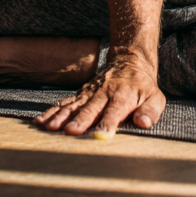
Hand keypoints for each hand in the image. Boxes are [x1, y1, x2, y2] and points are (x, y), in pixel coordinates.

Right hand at [33, 52, 164, 137]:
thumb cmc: (143, 87)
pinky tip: (40, 120)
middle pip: (90, 108)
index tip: (101, 135)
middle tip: (69, 131)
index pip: (114, 112)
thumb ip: (150, 112)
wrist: (130, 61)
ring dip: (60, 116)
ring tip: (48, 127)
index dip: (107, 123)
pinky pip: (65, 102)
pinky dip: (52, 110)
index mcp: (122, 97)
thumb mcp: (155, 98)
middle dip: (80, 120)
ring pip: (73, 105)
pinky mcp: (81, 93)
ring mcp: (90, 92)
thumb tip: (143, 123)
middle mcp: (104, 94)